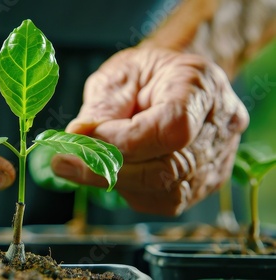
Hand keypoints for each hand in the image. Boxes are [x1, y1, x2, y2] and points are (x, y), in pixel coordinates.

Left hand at [51, 47, 248, 215]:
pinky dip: (132, 190)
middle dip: (109, 170)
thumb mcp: (119, 75)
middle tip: (64, 163)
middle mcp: (220, 127)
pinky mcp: (205, 181)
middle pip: (169, 168)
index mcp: (201, 87)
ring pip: (167, 191)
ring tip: (86, 164)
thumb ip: (101, 108)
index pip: (173, 129)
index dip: (124, 142)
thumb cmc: (146, 74)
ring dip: (118, 182)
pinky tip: (114, 171)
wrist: (172, 82)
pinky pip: (165, 200)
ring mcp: (218, 159)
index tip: (82, 138)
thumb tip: (77, 138)